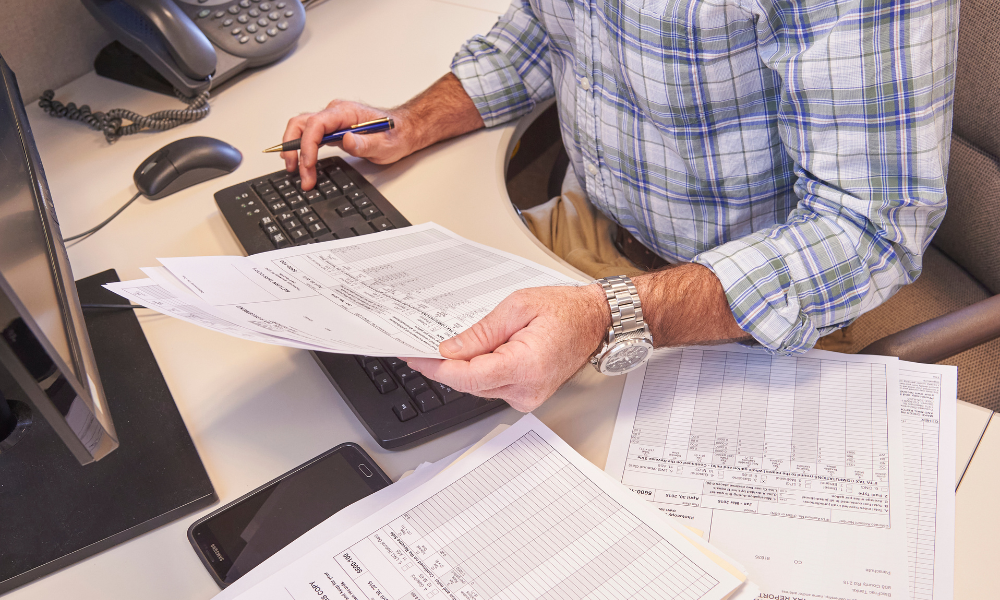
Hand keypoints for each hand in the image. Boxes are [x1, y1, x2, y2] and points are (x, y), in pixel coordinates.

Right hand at [281, 100, 415, 189]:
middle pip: (301, 124)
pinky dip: (301, 150)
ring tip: (296, 172)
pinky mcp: (331, 130)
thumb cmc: (395, 135)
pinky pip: (309, 137)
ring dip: (295, 150)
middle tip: (295, 170)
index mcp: (345, 112)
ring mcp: (332, 121)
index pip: (316, 124)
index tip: (308, 164)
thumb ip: (365, 143)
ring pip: (301, 130)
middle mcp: (335, 113)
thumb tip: (346, 140)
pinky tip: (301, 163)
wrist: (403, 131)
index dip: (308, 145)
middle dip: (294, 148)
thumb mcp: (385, 144)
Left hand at [405, 284, 610, 411]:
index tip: (415, 357)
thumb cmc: (564, 310)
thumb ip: (481, 332)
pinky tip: (469, 357)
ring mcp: (528, 397)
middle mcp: (527, 389)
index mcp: (526, 365)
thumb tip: (450, 350)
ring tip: (443, 349)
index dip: (436, 368)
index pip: (468, 376)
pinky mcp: (526, 397)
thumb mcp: (517, 307)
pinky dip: (477, 373)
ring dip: (460, 370)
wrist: (593, 322)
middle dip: (443, 367)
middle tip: (419, 349)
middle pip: (469, 384)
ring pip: (478, 388)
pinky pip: (491, 387)